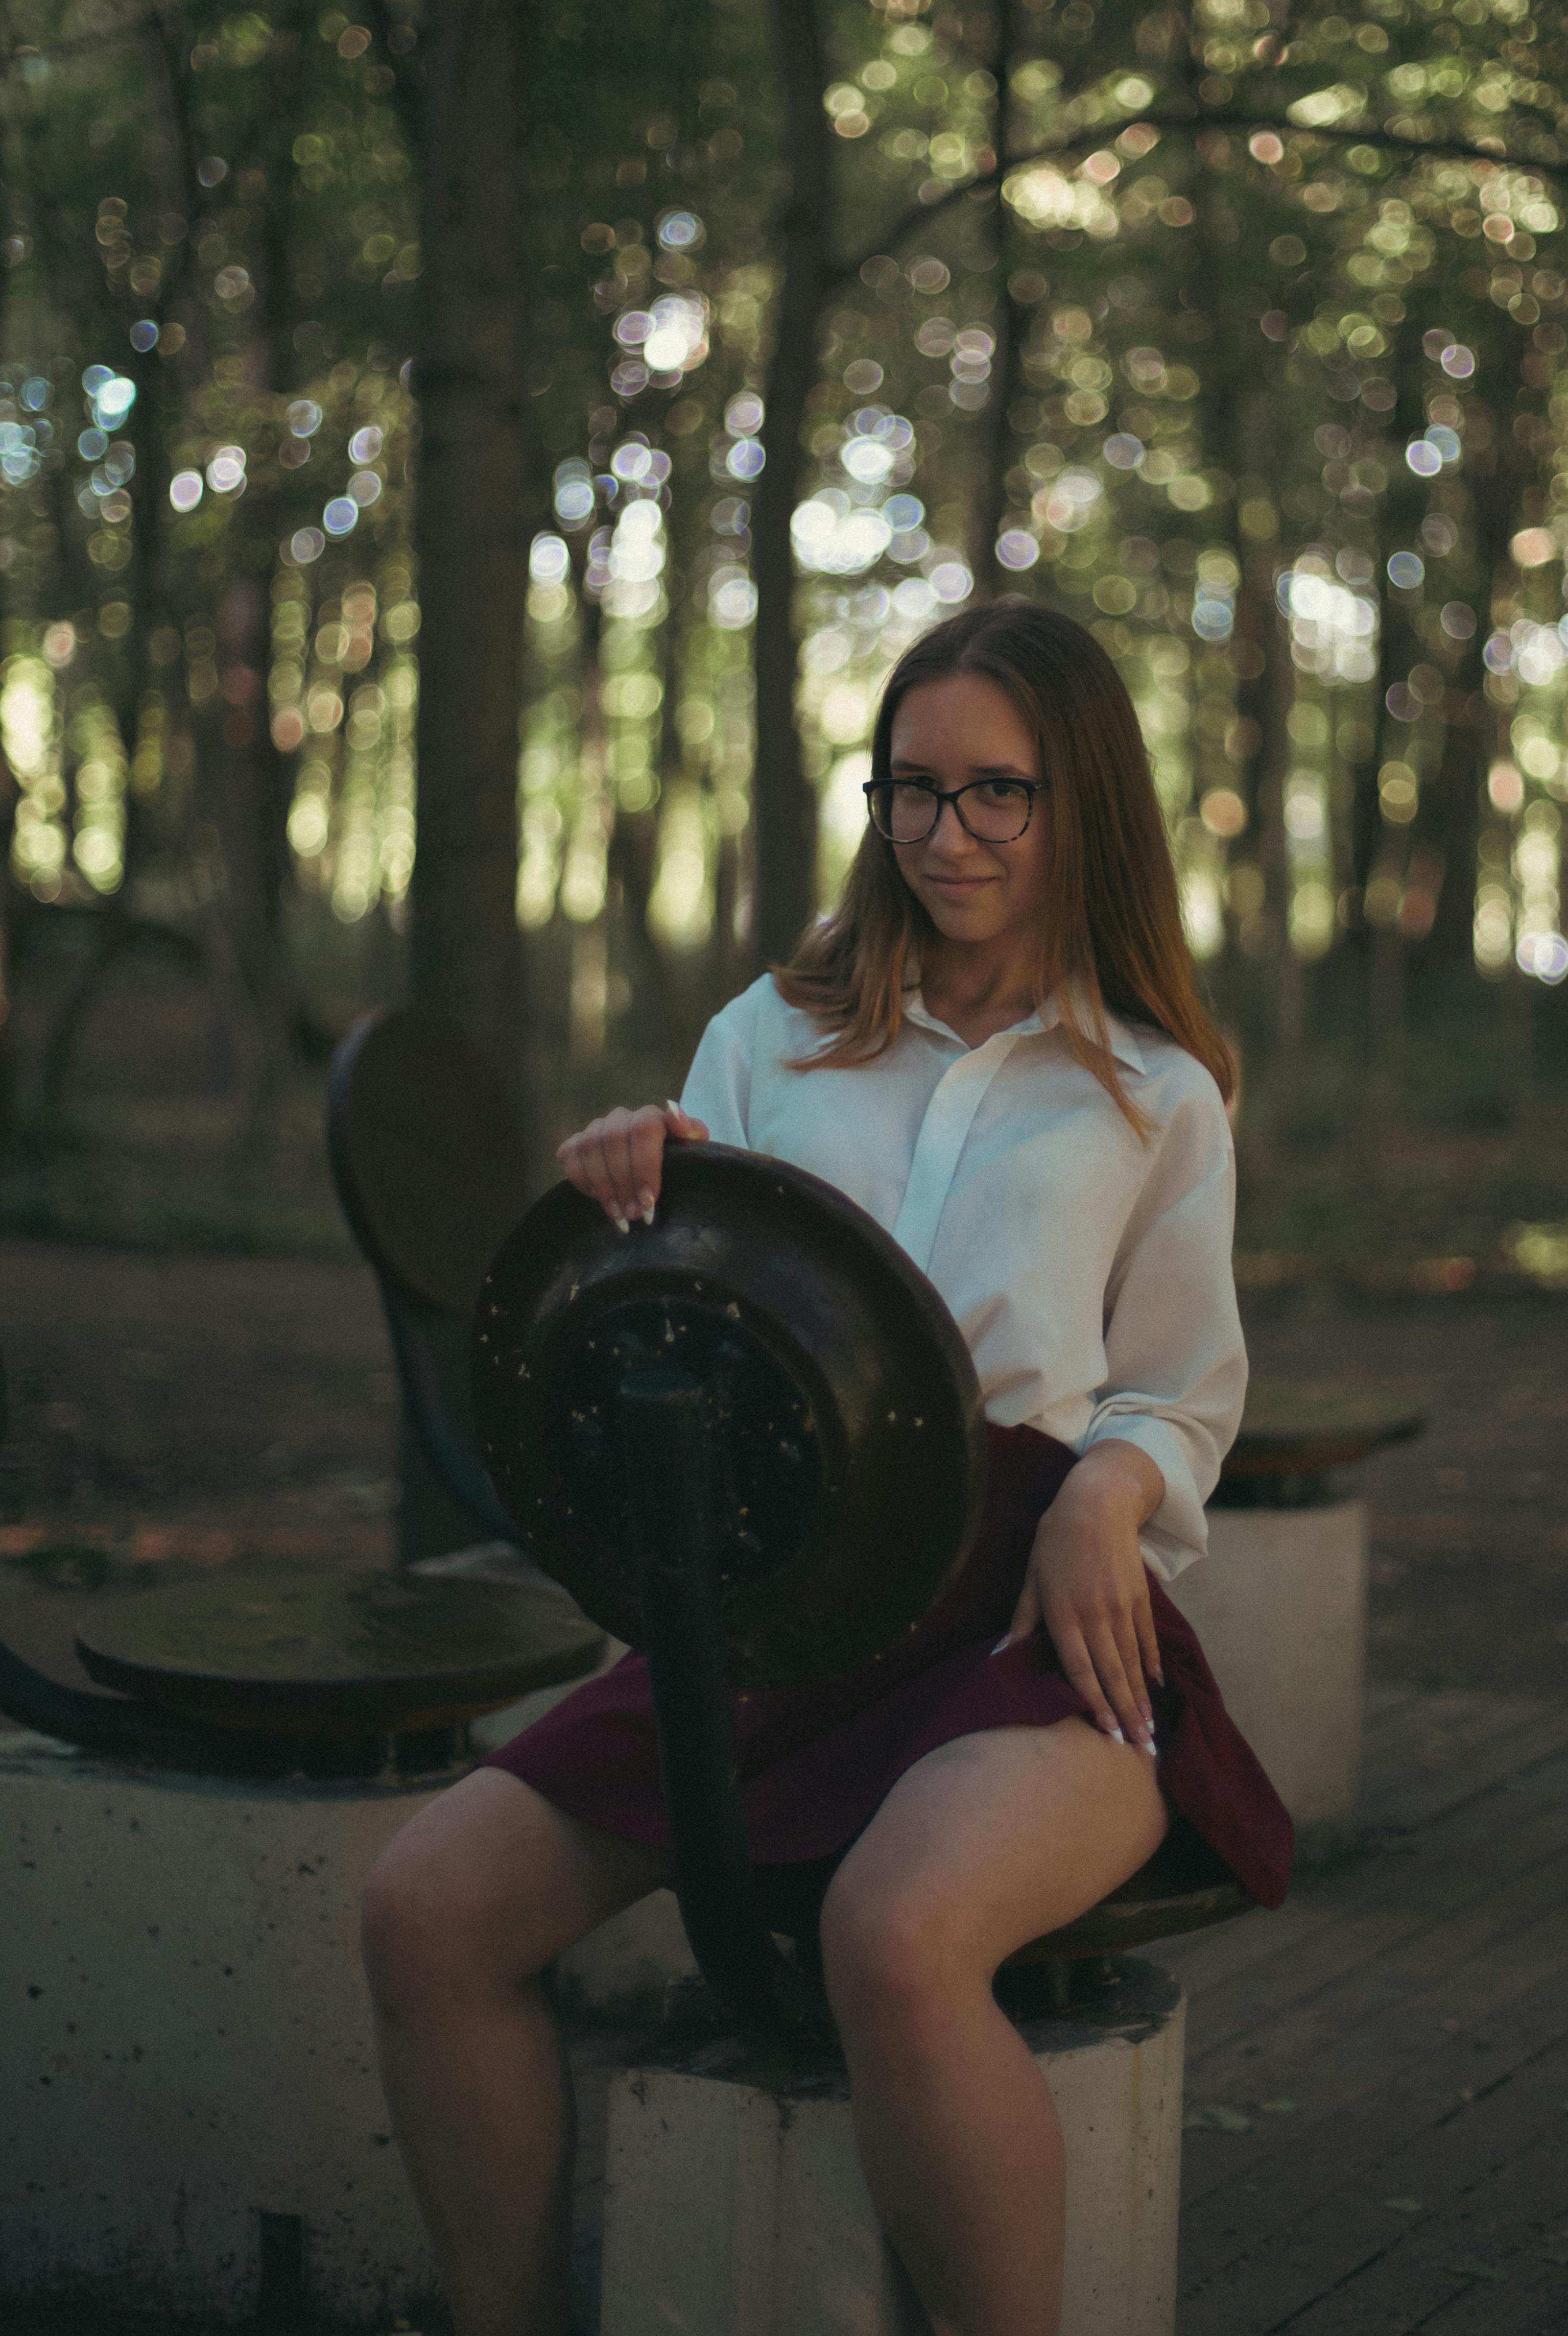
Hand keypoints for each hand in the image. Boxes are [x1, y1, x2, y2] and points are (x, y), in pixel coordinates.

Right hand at [555, 1101, 708, 1232]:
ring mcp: (596, 1129)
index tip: (650, 1201)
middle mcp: (621, 1118)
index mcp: (651, 1117)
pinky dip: (581, 1180)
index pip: (642, 1129)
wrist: (657, 1173)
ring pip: (589, 1148)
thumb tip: (673, 1110)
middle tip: (635, 1214)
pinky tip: (598, 1199)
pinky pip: (568, 1155)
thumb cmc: (678, 1164)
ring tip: (619, 1214)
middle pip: (613, 1140)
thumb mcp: (693, 1152)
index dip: (644, 1166)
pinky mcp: (576, 1143)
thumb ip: (690, 1131)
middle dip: (624, 1183)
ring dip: (603, 1185)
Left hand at [997, 1441, 1164, 1751]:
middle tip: (1139, 1747)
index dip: (1094, 1702)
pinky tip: (1154, 1686)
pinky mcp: (1139, 1597)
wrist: (1097, 1503)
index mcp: (1064, 1614)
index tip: (1107, 1732)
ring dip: (1141, 1697)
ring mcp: (1122, 1607)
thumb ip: (1022, 1620)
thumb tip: (999, 1657)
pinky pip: (1146, 1637)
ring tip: (1150, 1728)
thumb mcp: (1032, 1577)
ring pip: (1133, 1660)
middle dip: (1125, 1712)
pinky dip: (1151, 1663)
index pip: (1081, 1668)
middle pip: (1112, 1672)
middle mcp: (1096, 1615)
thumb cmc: (1055, 1541)